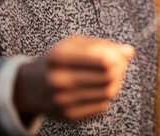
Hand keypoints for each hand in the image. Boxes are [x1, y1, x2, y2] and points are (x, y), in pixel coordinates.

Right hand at [13, 35, 134, 122]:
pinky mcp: (69, 116)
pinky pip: (102, 106)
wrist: (30, 86)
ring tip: (111, 75)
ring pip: (108, 91)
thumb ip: (103, 45)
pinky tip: (99, 88)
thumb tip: (129, 52)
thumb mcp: (74, 45)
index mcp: (59, 57)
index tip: (119, 55)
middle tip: (119, 64)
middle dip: (120, 68)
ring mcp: (63, 100)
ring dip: (116, 82)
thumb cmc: (58, 61)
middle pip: (109, 76)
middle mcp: (59, 80)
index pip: (103, 59)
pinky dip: (106, 96)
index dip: (118, 57)